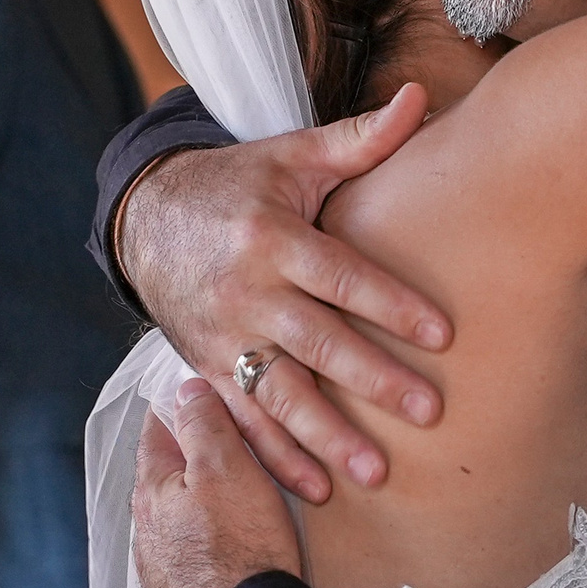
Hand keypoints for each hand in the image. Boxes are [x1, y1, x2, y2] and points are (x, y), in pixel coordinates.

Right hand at [118, 85, 451, 502]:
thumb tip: (418, 98)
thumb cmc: (237, 183)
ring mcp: (222, 337)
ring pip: (279, 395)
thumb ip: (359, 139)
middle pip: (318, 344)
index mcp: (271, 238)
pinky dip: (276, 458)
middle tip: (429, 412)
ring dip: (327, 438)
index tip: (442, 334)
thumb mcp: (292, 154)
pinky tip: (317, 489)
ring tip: (377, 471)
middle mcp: (245, 293)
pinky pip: (242, 420)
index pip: (341, 277)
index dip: (391, 305)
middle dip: (373, 381)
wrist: (144, 216)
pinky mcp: (206, 367)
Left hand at [132, 377, 304, 587]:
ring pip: (181, 517)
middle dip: (198, 457)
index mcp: (152, 487)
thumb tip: (186, 390)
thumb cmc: (237, 549)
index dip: (182, 406)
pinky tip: (237, 546)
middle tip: (236, 444)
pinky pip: (195, 552)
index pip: (158, 430)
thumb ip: (204, 425)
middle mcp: (146, 527)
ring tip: (242, 498)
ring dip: (206, 504)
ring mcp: (161, 566)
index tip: (203, 393)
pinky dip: (214, 540)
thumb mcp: (225, 468)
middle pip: (169, 475)